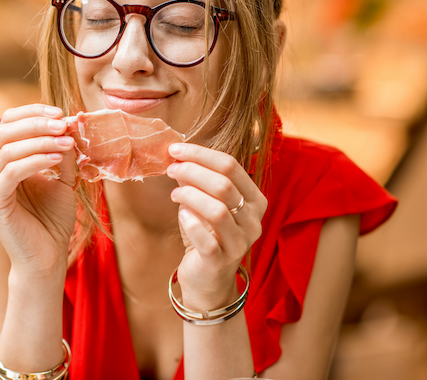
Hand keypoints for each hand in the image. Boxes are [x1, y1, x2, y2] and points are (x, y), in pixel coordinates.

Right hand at [0, 104, 77, 277]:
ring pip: (8, 149)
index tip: (61, 112)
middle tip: (64, 124)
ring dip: (41, 141)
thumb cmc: (52, 218)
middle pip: (5, 131)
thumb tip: (69, 122)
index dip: (33, 112)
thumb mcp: (61, 176)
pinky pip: (11, 172)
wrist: (47, 256)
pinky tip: (56, 158)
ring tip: (67, 141)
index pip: (7, 123)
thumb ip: (61, 150)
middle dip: (37, 123)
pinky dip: (35, 160)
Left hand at [166, 143, 267, 308]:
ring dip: (189, 195)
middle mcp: (254, 220)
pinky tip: (181, 216)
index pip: (231, 166)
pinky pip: (206, 239)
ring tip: (174, 194)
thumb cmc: (206, 234)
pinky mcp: (221, 261)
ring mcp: (240, 242)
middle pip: (223, 184)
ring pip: (217, 209)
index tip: (176, 149)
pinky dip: (190, 223)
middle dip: (192, 171)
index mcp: (255, 200)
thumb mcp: (203, 202)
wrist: (207, 277)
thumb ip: (196, 180)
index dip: (201, 154)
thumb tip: (178, 156)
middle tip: (171, 169)